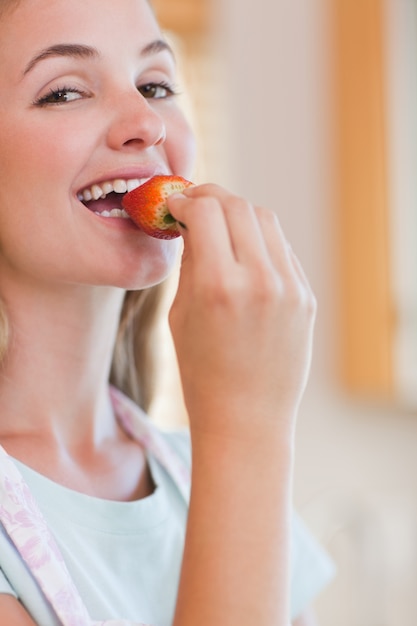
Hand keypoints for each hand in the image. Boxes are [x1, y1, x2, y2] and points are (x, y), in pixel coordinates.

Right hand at [167, 184, 315, 439]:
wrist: (246, 418)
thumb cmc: (201, 373)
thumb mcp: (180, 314)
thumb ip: (190, 261)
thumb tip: (193, 222)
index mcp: (218, 286)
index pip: (205, 210)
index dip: (185, 200)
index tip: (175, 206)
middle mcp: (259, 280)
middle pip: (238, 206)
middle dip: (211, 198)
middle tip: (195, 207)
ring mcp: (290, 288)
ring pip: (265, 220)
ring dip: (238, 215)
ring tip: (219, 228)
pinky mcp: (306, 297)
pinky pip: (281, 250)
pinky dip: (259, 241)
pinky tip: (243, 255)